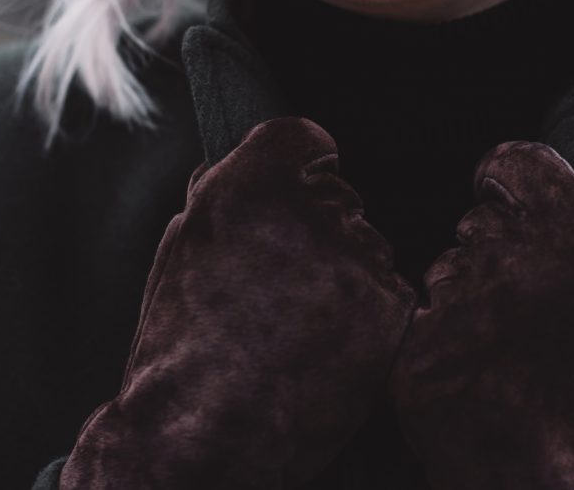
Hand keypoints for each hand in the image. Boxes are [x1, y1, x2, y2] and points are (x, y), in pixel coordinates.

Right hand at [60, 116, 415, 488]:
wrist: (202, 435)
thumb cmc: (182, 350)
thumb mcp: (182, 252)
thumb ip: (221, 198)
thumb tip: (243, 168)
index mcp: (248, 186)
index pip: (303, 138)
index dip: (303, 166)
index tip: (299, 191)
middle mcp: (308, 211)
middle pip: (339, 197)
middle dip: (321, 232)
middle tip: (286, 288)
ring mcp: (354, 258)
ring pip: (367, 247)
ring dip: (346, 276)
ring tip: (300, 328)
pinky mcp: (388, 307)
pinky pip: (392, 291)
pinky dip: (370, 315)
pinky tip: (329, 347)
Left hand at [389, 140, 573, 489]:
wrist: (563, 482)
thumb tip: (545, 188)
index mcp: (572, 241)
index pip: (512, 163)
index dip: (504, 180)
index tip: (500, 196)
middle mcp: (510, 261)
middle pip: (474, 224)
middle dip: (488, 255)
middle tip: (512, 309)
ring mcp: (457, 306)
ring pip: (441, 272)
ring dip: (460, 301)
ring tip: (495, 352)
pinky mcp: (416, 350)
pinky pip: (417, 322)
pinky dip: (436, 343)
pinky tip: (469, 376)